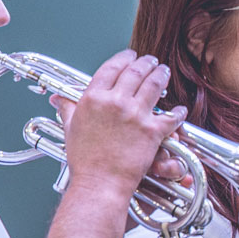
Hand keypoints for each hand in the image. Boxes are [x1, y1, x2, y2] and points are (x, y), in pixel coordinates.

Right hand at [59, 51, 185, 193]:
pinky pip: (170, 117)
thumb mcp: (71, 129)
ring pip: (153, 85)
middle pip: (135, 72)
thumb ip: (67, 108)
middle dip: (146, 63)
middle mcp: (114, 102)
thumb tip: (58, 98)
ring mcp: (134, 115)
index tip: (130, 55)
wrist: (100, 181)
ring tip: (163, 71)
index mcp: (93, 98)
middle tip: (151, 61)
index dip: (124, 58)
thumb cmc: (85, 160)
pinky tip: (180, 110)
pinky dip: (178, 113)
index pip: (111, 68)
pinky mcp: (151, 131)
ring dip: (161, 75)